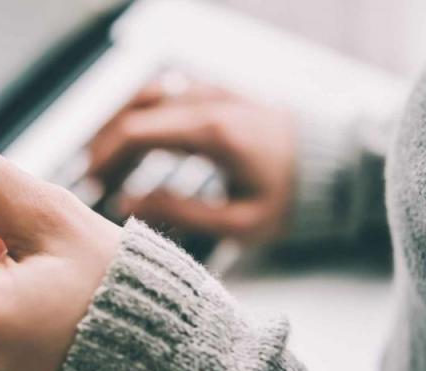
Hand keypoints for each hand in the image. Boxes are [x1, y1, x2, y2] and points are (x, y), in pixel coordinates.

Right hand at [87, 78, 296, 242]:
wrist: (336, 168)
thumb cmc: (291, 200)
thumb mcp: (239, 222)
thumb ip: (179, 212)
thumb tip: (125, 202)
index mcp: (212, 132)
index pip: (136, 131)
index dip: (104, 157)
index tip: (90, 184)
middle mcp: (209, 102)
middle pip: (134, 110)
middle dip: (105, 143)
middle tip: (91, 178)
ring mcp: (214, 92)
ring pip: (148, 95)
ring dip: (121, 125)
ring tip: (107, 161)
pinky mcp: (220, 93)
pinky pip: (168, 93)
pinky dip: (144, 114)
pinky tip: (138, 143)